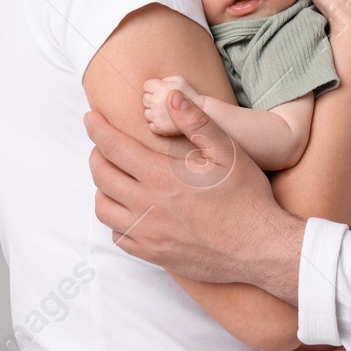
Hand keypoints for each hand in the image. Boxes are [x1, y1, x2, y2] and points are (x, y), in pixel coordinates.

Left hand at [86, 92, 302, 297]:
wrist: (259, 248)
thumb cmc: (247, 197)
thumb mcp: (228, 151)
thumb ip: (196, 122)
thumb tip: (171, 96)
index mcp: (161, 176)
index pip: (113, 147)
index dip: (97, 129)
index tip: (91, 119)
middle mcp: (147, 206)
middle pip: (101, 177)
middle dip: (97, 155)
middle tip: (103, 146)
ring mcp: (148, 233)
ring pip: (103, 209)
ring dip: (102, 188)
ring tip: (114, 177)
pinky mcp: (153, 254)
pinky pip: (118, 236)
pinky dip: (116, 220)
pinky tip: (130, 210)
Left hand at [142, 76, 198, 134]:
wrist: (201, 112)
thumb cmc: (188, 94)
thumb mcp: (179, 79)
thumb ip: (164, 80)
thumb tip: (153, 86)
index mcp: (160, 88)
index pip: (146, 86)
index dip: (154, 88)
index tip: (162, 91)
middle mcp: (157, 101)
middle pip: (145, 99)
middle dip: (153, 99)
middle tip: (166, 102)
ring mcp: (157, 116)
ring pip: (146, 113)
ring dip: (154, 113)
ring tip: (167, 112)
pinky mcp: (159, 128)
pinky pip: (151, 125)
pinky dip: (157, 124)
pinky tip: (167, 121)